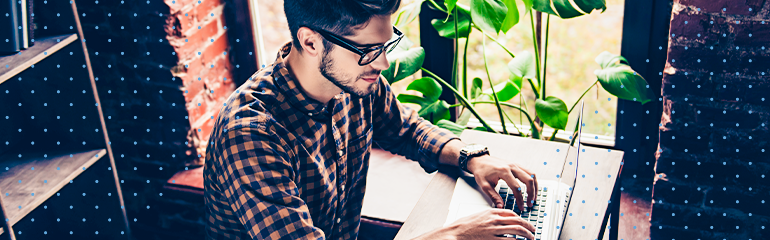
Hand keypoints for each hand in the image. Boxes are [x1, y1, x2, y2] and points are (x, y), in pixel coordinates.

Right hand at [415, 209, 535, 239]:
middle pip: (517, 221)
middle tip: (533, 230)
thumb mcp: (479, 215)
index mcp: (491, 212)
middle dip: (528, 226)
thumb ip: (491, 215)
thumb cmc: (464, 225)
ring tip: (531, 238)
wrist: (456, 233)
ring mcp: (494, 230)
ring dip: (527, 235)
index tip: (526, 222)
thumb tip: (502, 218)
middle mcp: (494, 220)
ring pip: (517, 231)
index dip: (521, 218)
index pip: (512, 213)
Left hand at [467, 155, 537, 211]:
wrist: (480, 160)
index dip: (520, 199)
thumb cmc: (481, 171)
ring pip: (532, 174)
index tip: (521, 206)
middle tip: (530, 203)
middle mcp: (512, 166)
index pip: (516, 187)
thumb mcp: (484, 185)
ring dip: (535, 186)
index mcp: (504, 171)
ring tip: (534, 197)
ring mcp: (515, 164)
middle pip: (528, 180)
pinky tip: (532, 188)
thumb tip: (501, 206)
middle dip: (531, 193)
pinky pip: (529, 172)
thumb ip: (493, 196)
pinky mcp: (516, 165)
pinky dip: (532, 180)